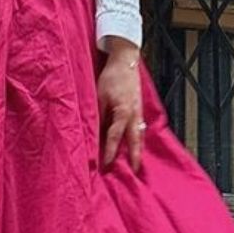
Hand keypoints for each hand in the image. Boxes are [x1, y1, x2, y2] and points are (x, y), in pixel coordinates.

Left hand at [98, 47, 144, 173]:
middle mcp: (133, 114)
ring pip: (139, 135)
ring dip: (138, 149)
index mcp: (123, 112)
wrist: (125, 61)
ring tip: (137, 162)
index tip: (106, 165)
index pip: (114, 137)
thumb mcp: (100, 95)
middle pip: (134, 141)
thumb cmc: (111, 77)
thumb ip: (98, 114)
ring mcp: (138, 111)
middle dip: (134, 157)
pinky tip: (136, 143)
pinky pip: (140, 127)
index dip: (110, 152)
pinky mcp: (139, 107)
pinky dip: (139, 138)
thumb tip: (93, 131)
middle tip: (135, 171)